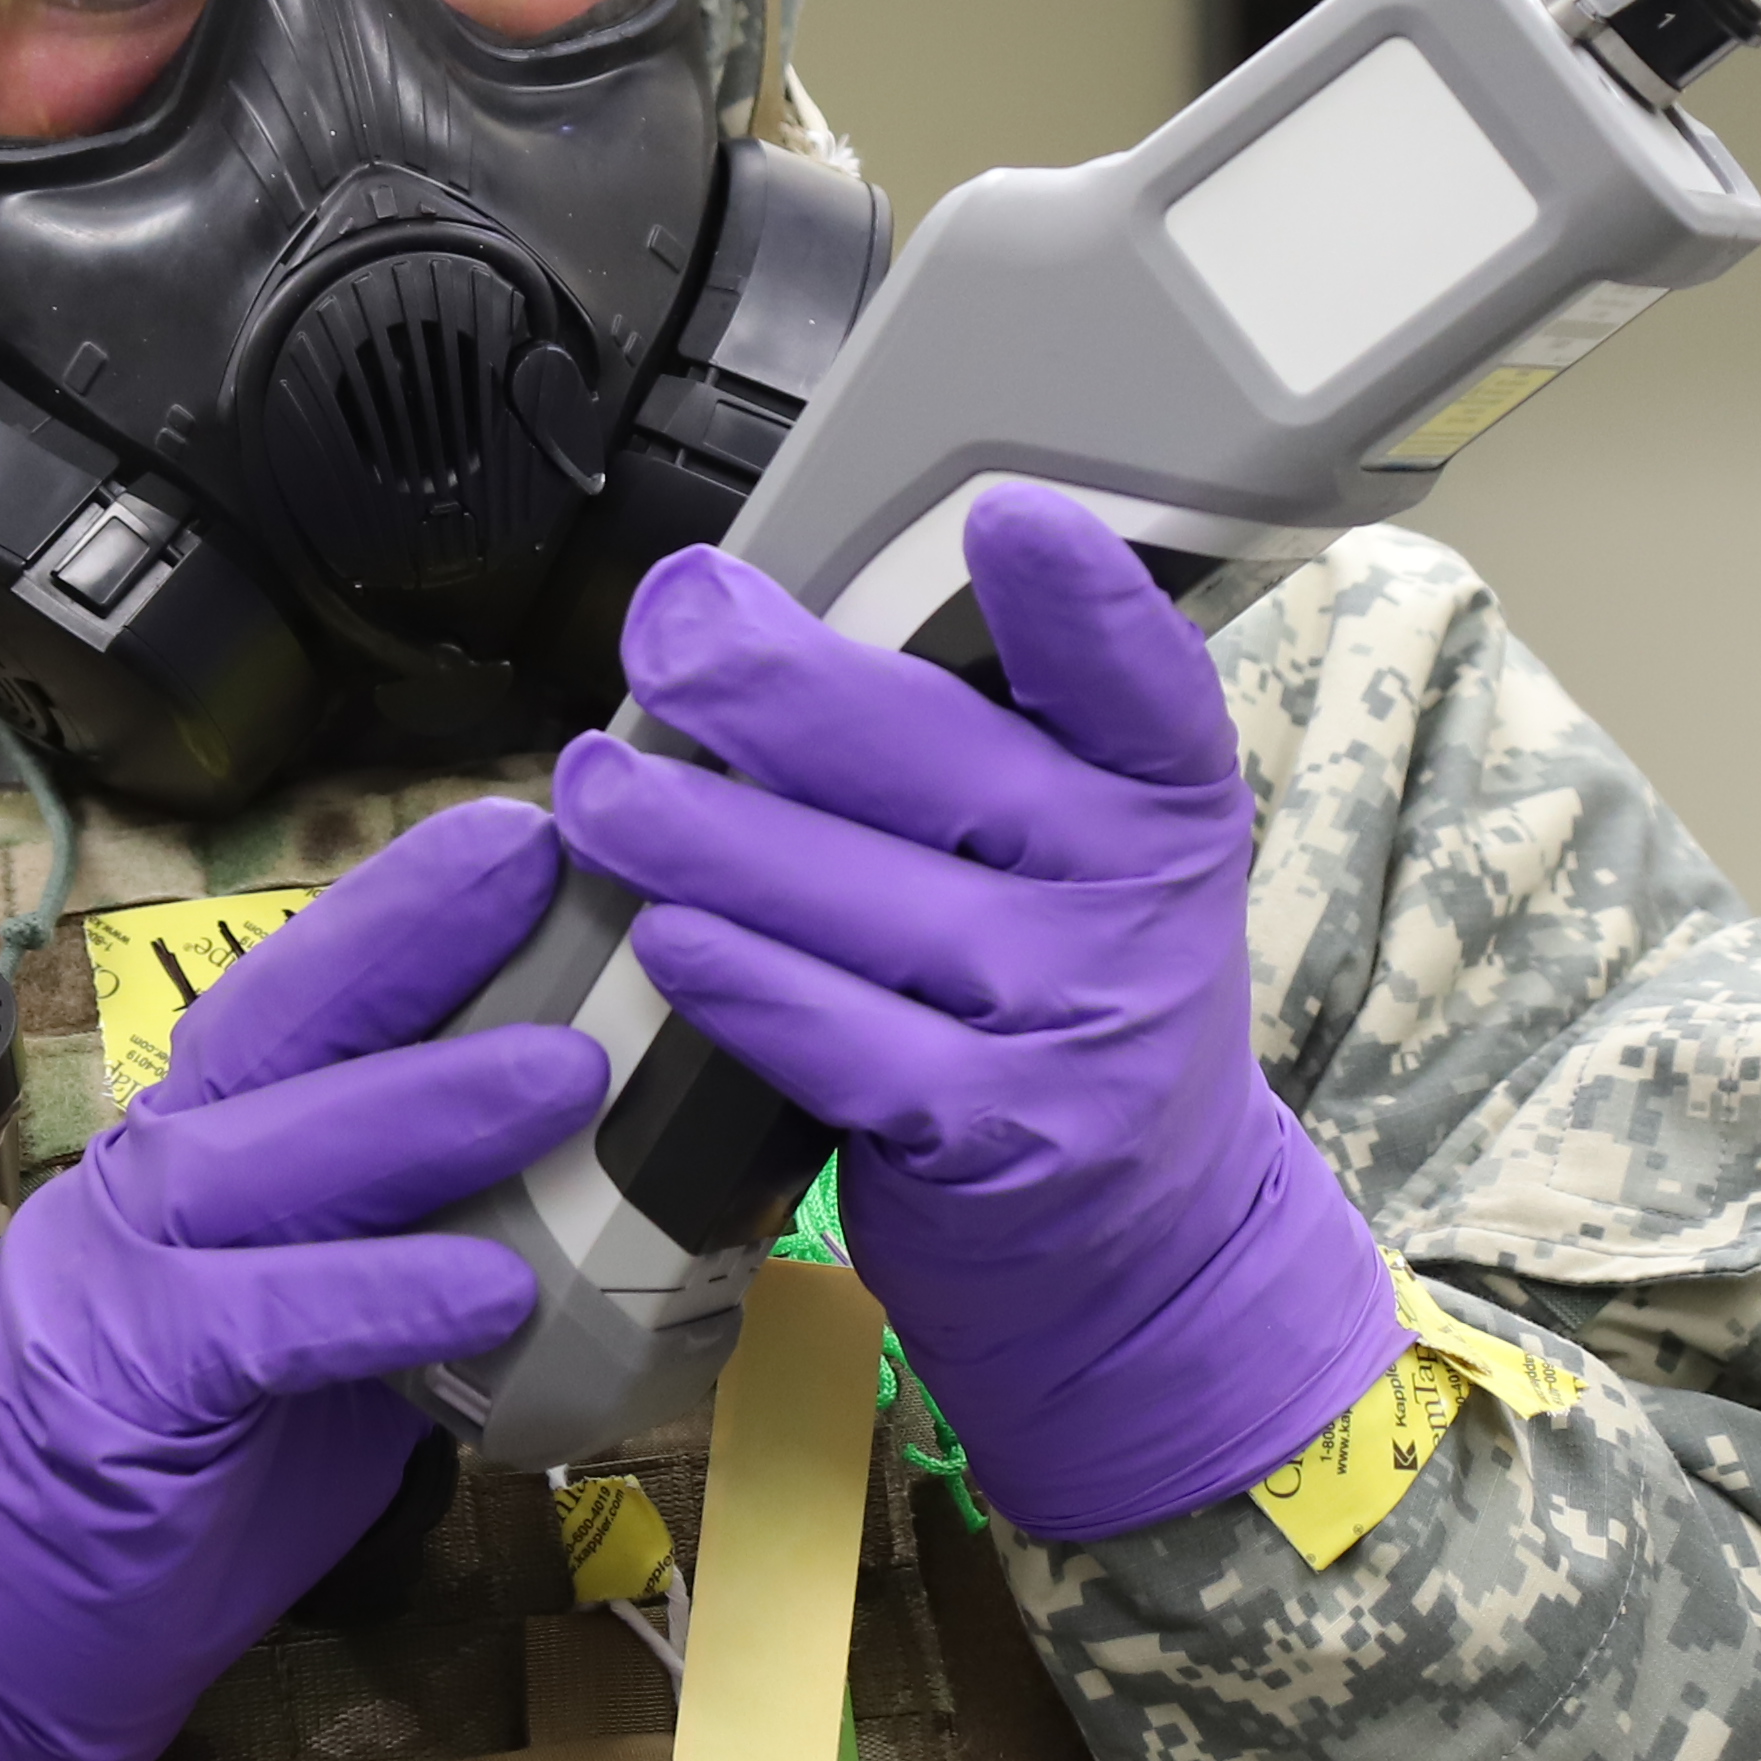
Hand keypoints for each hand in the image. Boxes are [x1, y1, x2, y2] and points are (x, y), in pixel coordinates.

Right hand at [0, 801, 603, 1760]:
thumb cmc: (163, 1503)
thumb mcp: (314, 1368)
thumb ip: (407, 1276)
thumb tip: (591, 1215)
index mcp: (181, 1166)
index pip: (293, 1011)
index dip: (400, 920)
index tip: (520, 839)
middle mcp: (135, 1191)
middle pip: (269, 1029)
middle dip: (406, 936)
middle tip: (540, 856)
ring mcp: (107, 1283)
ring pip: (265, 1157)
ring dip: (425, 1106)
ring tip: (572, 1068)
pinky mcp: (110, 1393)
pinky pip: (260, 1323)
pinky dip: (380, 1295)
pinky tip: (497, 1282)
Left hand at [556, 488, 1403, 1543]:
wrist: (1140, 1244)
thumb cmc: (1056, 989)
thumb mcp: (1066, 852)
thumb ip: (953, 740)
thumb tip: (732, 609)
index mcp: (1164, 795)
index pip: (1142, 680)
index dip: (1082, 602)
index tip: (1004, 517)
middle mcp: (1135, 901)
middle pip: (944, 764)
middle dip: (777, 688)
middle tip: (664, 633)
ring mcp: (1073, 1026)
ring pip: (865, 899)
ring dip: (705, 834)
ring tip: (596, 786)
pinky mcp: (998, 1137)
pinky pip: (843, 1041)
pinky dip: (744, 983)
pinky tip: (667, 937)